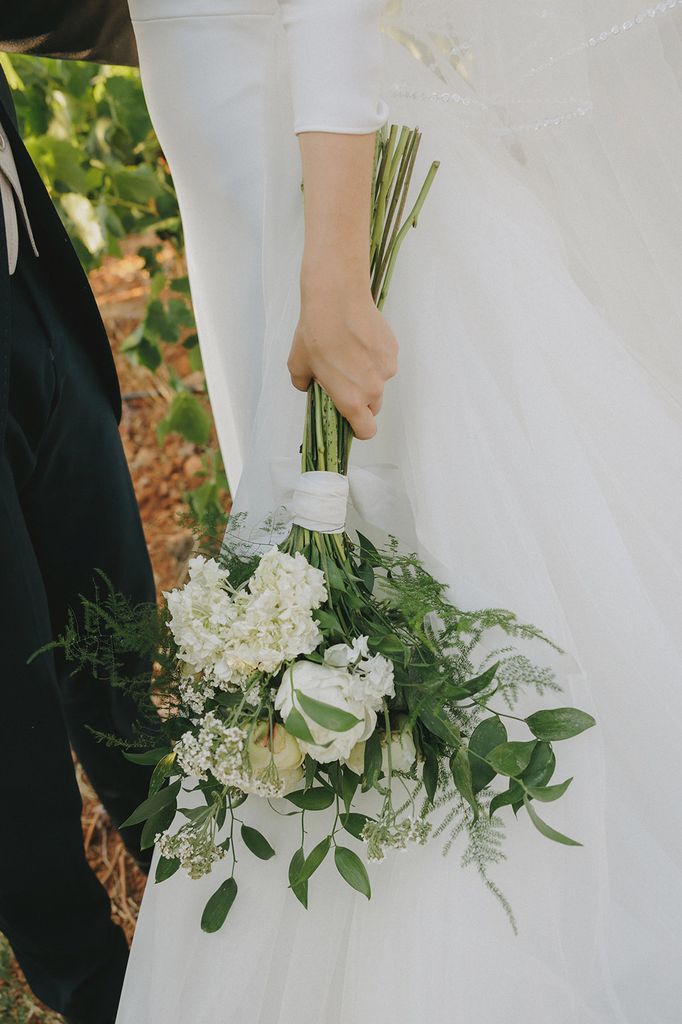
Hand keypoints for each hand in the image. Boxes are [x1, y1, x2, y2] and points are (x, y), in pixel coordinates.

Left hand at [288, 267, 397, 439]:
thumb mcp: (298, 364)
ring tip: (350, 354)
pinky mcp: (392, 350)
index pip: (366, 431)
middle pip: (373, 407)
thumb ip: (304, 383)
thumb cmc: (316, 332)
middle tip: (343, 380)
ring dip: (367, 376)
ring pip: (379, 382)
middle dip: (360, 400)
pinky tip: (359, 341)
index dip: (358, 428)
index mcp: (351, 400)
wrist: (336, 298)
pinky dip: (374, 358)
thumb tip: (308, 386)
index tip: (349, 419)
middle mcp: (373, 389)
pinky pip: (384, 363)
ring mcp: (386, 369)